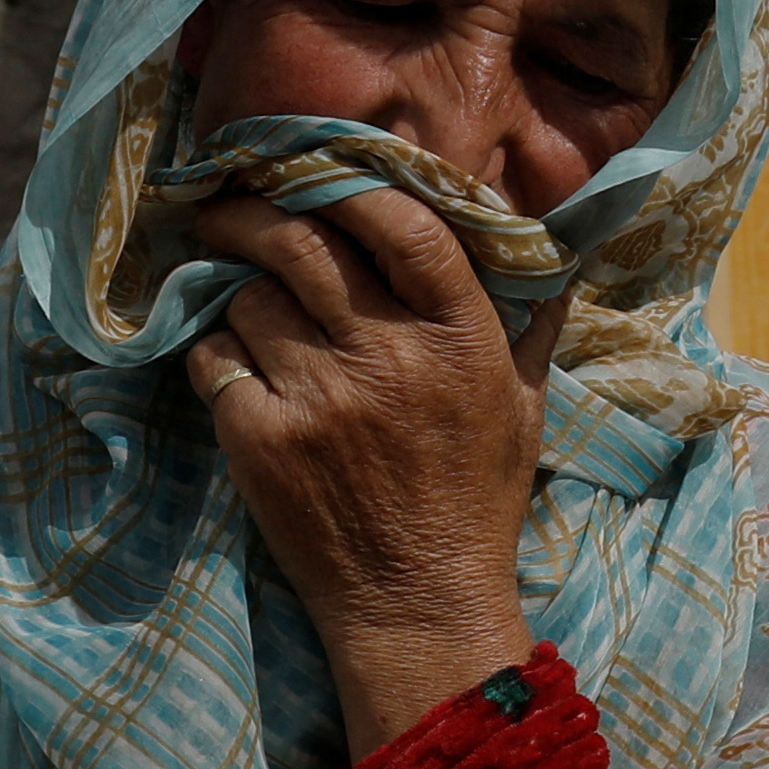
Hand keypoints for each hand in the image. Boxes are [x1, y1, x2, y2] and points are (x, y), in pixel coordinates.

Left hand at [183, 186, 542, 755]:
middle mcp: (390, 355)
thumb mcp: (525, 404)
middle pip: (305, 242)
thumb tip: (554, 253)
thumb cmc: (475, 499)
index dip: (352, 182)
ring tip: (232, 284)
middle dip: (255, 209)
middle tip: (227, 200)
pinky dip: (213, 346)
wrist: (418, 601)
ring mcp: (321, 396)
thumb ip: (531, 322)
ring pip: (253, 296)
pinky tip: (227, 353)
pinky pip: (216, 357)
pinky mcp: (263, 438)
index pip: (404, 223)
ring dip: (237, 284)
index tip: (314, 167)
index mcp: (462, 337)